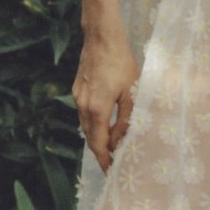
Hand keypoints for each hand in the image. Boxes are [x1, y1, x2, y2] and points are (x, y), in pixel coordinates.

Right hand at [73, 28, 138, 171]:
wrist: (101, 37)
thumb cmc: (122, 63)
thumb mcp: (132, 92)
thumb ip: (126, 119)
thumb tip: (120, 141)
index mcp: (97, 109)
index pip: (98, 144)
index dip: (104, 160)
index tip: (111, 171)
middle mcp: (83, 106)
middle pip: (90, 137)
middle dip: (100, 152)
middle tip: (112, 163)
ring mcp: (77, 97)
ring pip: (86, 125)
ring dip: (96, 137)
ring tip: (110, 146)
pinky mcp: (77, 89)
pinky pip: (84, 113)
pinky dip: (93, 123)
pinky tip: (104, 123)